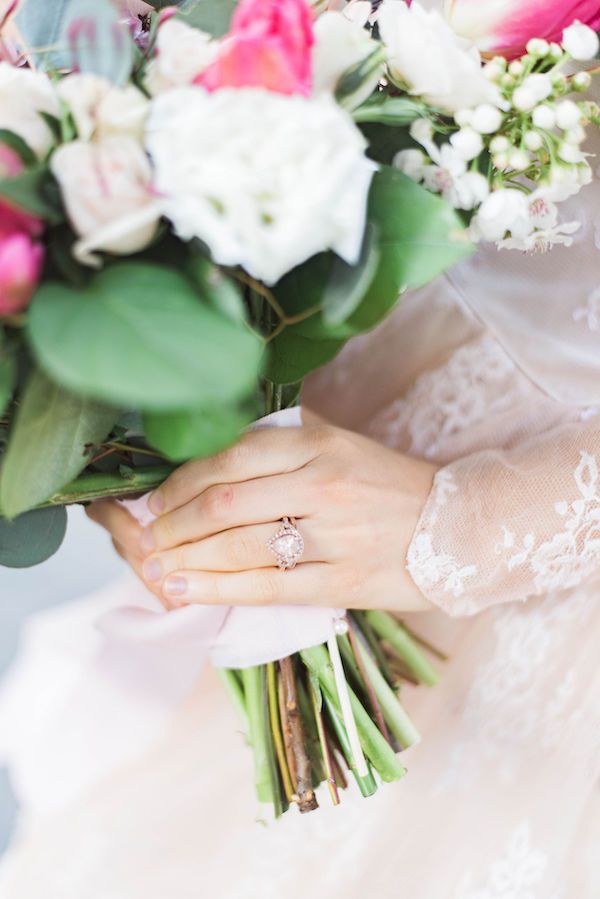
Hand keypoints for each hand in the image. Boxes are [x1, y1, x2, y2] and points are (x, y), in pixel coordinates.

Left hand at [87, 424, 436, 611]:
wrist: (460, 526)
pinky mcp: (342, 581)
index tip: (153, 497)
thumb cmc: (389, 484)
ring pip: (239, 546)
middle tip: (144, 535)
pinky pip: (267, 587)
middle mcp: (324, 485)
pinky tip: (186, 590)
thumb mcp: (341, 444)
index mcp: (320, 445)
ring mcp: (334, 536)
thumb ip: (283, 443)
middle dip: (172, 522)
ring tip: (152, 565)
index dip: (182, 480)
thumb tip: (209, 457)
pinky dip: (219, 589)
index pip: (232, 457)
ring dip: (186, 558)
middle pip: (226, 504)